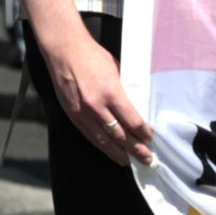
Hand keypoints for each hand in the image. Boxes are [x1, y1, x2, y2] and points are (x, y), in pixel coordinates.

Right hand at [41, 29, 152, 165]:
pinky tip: (111, 152)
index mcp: (111, 92)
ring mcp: (82, 112)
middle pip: (119, 134)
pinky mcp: (72, 114)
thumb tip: (137, 106)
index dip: (142, 133)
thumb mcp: (118, 71)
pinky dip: (101, 146)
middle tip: (147, 158)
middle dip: (135, 148)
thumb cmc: (94, 58)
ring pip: (103, 139)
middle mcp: (96, 106)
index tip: (151, 139)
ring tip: (131, 162)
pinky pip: (89, 135)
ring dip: (118, 152)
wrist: (65, 52)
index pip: (131, 120)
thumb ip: (126, 91)